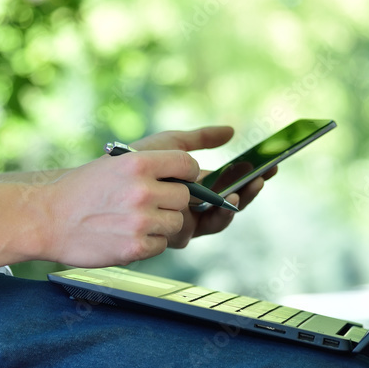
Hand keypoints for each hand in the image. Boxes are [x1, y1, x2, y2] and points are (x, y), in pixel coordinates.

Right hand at [40, 149, 199, 266]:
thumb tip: (187, 174)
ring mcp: (139, 221)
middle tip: (150, 204)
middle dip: (172, 201)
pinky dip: (149, 243)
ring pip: (176, 223)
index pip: (186, 164)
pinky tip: (126, 236)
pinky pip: (161, 245)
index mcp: (138, 163)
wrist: (46, 219)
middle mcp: (142, 190)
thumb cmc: (81, 190)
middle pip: (185, 197)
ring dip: (162, 224)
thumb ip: (149, 166)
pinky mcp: (135, 248)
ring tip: (134, 220)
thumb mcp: (114, 164)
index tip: (182, 178)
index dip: (187, 172)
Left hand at [130, 126, 277, 247]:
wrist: (97, 186)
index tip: (271, 164)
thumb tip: (232, 131)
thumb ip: (199, 138)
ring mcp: (185, 222)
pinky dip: (220, 213)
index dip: (251, 173)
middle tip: (266, 175)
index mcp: (193, 184)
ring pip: (221, 215)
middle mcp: (192, 205)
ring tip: (248, 185)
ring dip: (239, 200)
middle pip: (231, 201)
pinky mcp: (176, 236)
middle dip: (251, 188)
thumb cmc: (129, 162)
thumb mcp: (168, 144)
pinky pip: (205, 227)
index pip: (229, 181)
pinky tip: (227, 199)